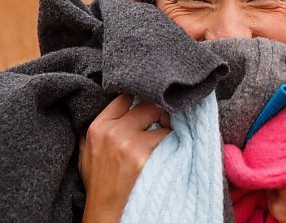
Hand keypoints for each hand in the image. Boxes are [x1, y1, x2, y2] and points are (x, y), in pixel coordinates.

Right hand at [79, 94, 170, 222]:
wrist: (106, 212)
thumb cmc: (100, 183)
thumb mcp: (88, 151)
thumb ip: (99, 129)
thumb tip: (119, 108)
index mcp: (98, 127)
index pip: (125, 97)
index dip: (141, 98)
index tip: (150, 104)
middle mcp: (113, 131)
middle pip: (148, 104)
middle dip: (160, 112)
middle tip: (165, 122)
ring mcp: (129, 143)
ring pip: (163, 120)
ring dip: (169, 128)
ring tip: (167, 139)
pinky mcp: (144, 156)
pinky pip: (170, 138)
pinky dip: (174, 142)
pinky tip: (171, 151)